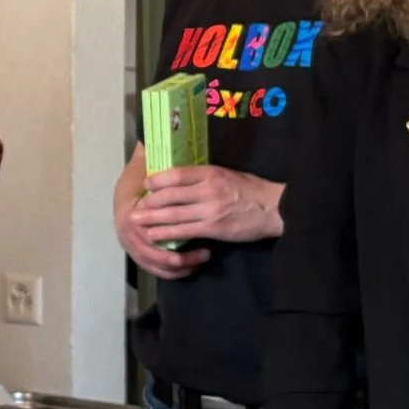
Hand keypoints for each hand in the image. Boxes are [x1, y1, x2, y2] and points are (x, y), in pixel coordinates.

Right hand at [115, 182, 210, 280]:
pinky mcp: (138, 257)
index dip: (175, 239)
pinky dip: (173, 272)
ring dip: (180, 268)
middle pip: (155, 256)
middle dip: (182, 259)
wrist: (125, 200)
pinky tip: (190, 269)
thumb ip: (163, 184)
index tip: (200, 236)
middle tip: (206, 254)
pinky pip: (156, 270)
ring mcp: (131, 249)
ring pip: (157, 266)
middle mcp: (128, 236)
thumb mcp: (149, 182)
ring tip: (201, 261)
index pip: (152, 236)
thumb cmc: (140, 188)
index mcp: (130, 218)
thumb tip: (183, 177)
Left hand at [135, 166, 281, 246]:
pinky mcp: (213, 228)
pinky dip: (167, 233)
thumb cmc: (251, 189)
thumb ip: (204, 175)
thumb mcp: (227, 174)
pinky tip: (155, 235)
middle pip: (170, 194)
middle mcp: (207, 189)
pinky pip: (185, 231)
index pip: (177, 173)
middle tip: (134, 206)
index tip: (146, 184)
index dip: (158, 179)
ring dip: (152, 218)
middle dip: (149, 201)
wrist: (274, 209)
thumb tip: (180, 177)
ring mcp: (209, 209)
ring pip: (173, 214)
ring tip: (136, 221)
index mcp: (210, 172)